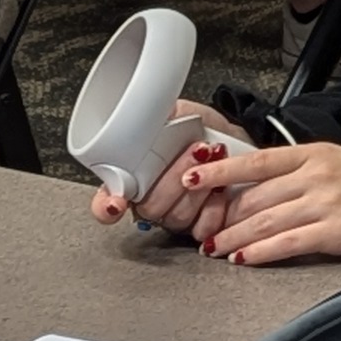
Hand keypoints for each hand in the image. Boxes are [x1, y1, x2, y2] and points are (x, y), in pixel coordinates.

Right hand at [89, 102, 244, 233]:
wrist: (235, 136)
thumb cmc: (199, 128)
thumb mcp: (172, 112)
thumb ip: (149, 119)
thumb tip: (136, 116)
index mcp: (133, 177)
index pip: (105, 202)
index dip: (105, 206)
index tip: (115, 203)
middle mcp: (151, 201)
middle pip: (149, 207)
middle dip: (174, 177)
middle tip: (195, 149)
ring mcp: (176, 216)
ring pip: (176, 216)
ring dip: (198, 186)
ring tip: (213, 155)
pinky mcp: (202, 225)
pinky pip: (202, 228)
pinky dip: (215, 205)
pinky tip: (222, 186)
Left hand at [181, 141, 340, 268]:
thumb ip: (303, 173)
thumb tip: (261, 190)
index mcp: (316, 153)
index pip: (256, 160)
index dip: (220, 169)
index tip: (191, 175)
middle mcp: (318, 174)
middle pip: (254, 195)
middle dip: (222, 215)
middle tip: (200, 228)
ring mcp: (327, 201)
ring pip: (265, 219)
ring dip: (233, 237)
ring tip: (213, 248)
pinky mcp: (337, 230)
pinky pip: (288, 242)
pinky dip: (261, 251)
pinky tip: (244, 258)